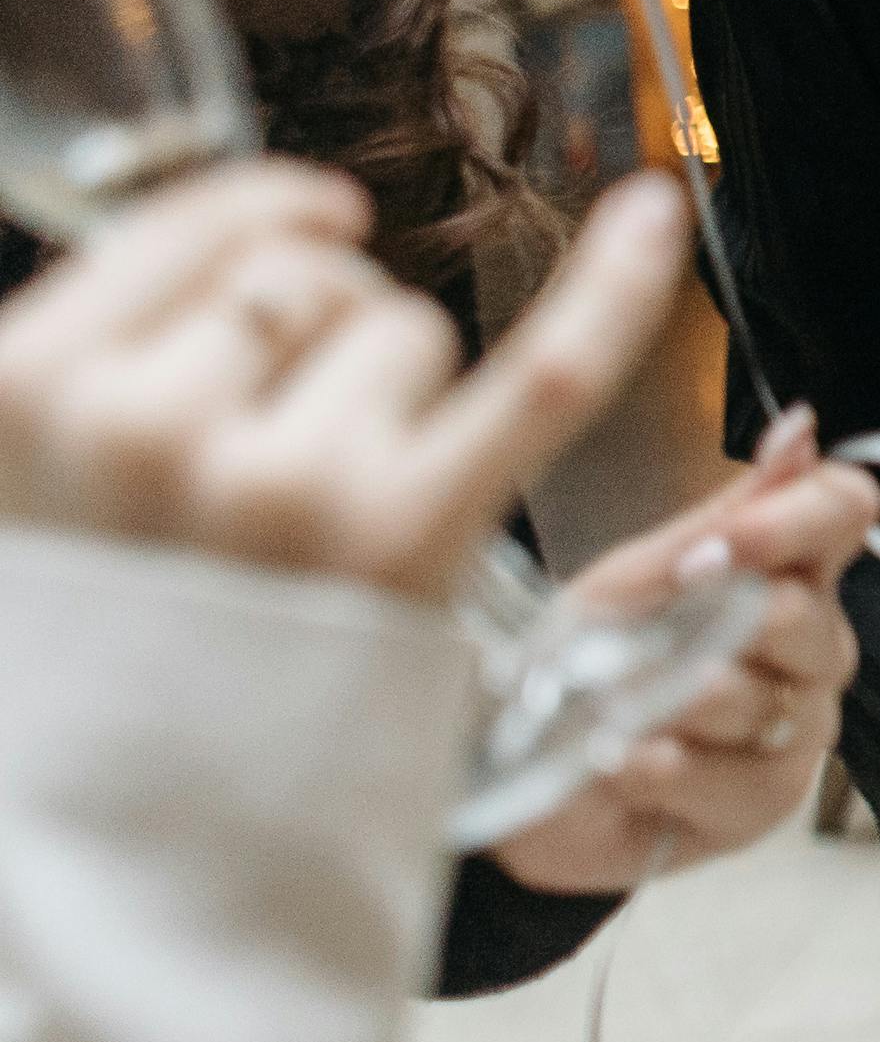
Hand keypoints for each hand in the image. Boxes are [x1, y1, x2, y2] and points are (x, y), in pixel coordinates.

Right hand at [0, 165, 692, 605]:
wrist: (132, 834)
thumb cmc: (94, 632)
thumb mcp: (28, 479)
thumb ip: (112, 343)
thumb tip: (313, 207)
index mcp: (24, 390)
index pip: (197, 231)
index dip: (264, 222)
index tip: (311, 222)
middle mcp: (144, 425)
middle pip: (308, 280)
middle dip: (318, 339)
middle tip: (266, 469)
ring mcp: (281, 482)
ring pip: (406, 332)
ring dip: (394, 397)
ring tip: (326, 521)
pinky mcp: (405, 535)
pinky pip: (543, 374)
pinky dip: (613, 287)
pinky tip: (653, 213)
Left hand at [490, 408, 879, 892]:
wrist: (512, 772)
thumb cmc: (580, 662)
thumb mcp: (633, 580)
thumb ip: (722, 516)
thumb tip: (802, 425)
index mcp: (782, 570)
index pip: (845, 512)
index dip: (804, 519)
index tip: (730, 542)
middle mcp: (808, 648)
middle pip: (816, 615)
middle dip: (731, 621)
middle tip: (660, 627)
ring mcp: (793, 730)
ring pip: (773, 703)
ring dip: (684, 700)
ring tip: (617, 708)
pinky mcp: (761, 807)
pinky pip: (739, 780)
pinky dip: (671, 767)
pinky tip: (622, 760)